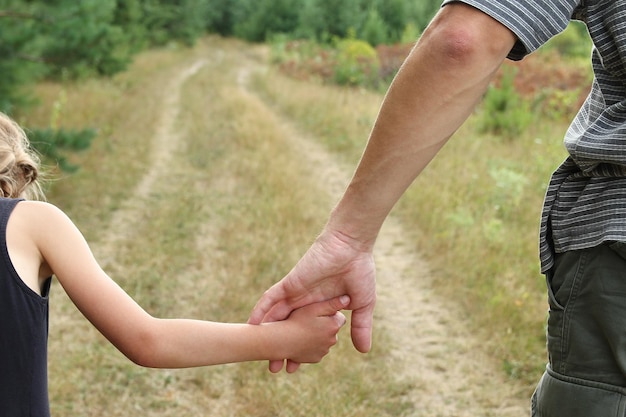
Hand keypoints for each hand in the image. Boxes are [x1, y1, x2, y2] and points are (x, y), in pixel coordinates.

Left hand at [249, 228, 376, 371]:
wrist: (352, 248)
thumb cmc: (360, 272)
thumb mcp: (362, 305)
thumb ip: (360, 327)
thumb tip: (363, 351)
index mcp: (322, 307)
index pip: (307, 332)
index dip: (301, 350)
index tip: (294, 367)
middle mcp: (306, 302)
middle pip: (289, 328)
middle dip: (281, 347)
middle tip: (274, 368)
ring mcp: (296, 292)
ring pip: (277, 316)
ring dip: (267, 333)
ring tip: (258, 351)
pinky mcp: (290, 283)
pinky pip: (271, 297)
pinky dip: (260, 309)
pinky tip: (251, 323)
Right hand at [276, 295, 348, 370]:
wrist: (282, 341)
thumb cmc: (296, 321)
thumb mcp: (313, 308)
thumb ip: (332, 304)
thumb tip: (348, 299)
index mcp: (334, 325)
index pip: (339, 317)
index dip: (329, 314)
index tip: (318, 312)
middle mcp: (333, 339)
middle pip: (332, 329)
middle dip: (324, 326)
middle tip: (308, 321)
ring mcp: (324, 350)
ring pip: (324, 340)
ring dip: (317, 336)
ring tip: (302, 331)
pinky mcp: (316, 359)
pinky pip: (316, 350)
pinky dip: (311, 346)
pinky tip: (300, 341)